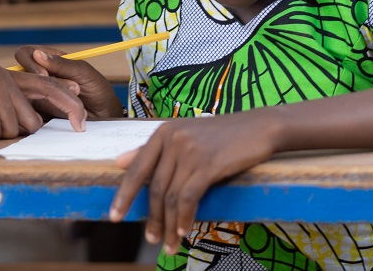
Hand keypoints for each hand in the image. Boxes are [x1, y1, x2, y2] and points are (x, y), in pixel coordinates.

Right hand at [13, 46, 125, 119]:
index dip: (30, 62)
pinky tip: (58, 114)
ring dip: (45, 98)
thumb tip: (37, 54)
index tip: (44, 74)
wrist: (105, 117)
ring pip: (25, 92)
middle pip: (20, 72)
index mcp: (51, 60)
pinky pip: (31, 110)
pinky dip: (44, 111)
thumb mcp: (83, 72)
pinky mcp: (40, 111)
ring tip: (67, 104)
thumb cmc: (98, 90)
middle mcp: (41, 76)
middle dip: (36, 81)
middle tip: (53, 91)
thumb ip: (61, 63)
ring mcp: (38, 94)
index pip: (27, 53)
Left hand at [109, 111, 280, 255]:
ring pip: (170, 196)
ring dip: (168, 225)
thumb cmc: (220, 135)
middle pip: (154, 186)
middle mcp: (172, 139)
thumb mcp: (182, 136)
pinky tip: (184, 231)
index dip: (123, 195)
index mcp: (162, 132)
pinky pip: (189, 197)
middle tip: (151, 240)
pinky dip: (184, 217)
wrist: (258, 127)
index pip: (136, 168)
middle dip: (151, 217)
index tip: (115, 217)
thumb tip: (118, 162)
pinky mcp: (208, 164)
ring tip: (169, 245)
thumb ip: (151, 150)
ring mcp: (190, 151)